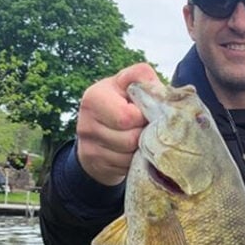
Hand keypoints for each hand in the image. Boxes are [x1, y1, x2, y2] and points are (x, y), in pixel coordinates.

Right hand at [76, 63, 158, 185]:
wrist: (101, 126)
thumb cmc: (122, 100)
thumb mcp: (129, 82)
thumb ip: (142, 77)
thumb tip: (157, 91)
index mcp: (94, 98)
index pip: (127, 117)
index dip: (144, 116)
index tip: (145, 112)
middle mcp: (86, 124)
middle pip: (131, 139)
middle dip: (144, 134)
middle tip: (145, 126)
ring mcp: (88, 147)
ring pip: (129, 156)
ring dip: (141, 148)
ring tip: (140, 137)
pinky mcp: (94, 165)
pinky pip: (124, 168)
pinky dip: (134, 160)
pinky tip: (132, 150)